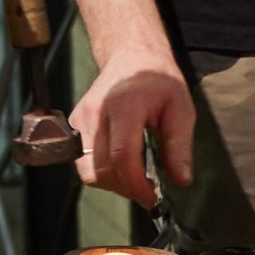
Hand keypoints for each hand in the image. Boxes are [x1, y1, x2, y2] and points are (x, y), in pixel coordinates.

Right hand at [68, 48, 195, 208]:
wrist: (131, 57)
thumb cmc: (158, 82)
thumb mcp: (181, 109)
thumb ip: (180, 146)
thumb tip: (181, 180)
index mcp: (124, 105)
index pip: (122, 156)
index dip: (137, 185)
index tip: (154, 198)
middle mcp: (95, 113)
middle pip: (102, 170)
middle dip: (127, 188)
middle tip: (149, 190)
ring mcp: (80, 119)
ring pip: (88, 171)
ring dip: (113, 184)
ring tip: (135, 178)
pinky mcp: (73, 124)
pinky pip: (82, 162)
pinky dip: (102, 172)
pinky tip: (120, 165)